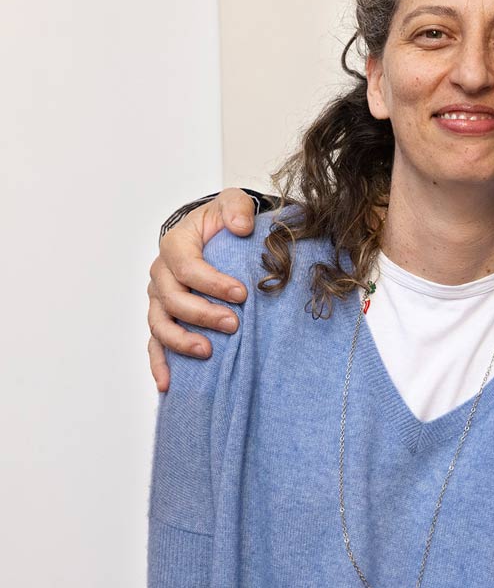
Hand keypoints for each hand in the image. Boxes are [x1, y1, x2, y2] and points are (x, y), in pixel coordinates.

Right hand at [147, 188, 258, 390]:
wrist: (214, 234)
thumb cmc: (222, 220)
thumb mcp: (232, 203)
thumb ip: (236, 209)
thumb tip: (241, 227)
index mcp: (175, 246)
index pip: (188, 268)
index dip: (213, 283)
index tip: (242, 293)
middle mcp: (161, 274)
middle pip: (173, 300)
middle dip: (203, 314)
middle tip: (235, 324)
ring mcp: (160, 299)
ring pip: (160, 325)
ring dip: (181, 341)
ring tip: (208, 352)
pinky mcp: (165, 318)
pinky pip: (155, 344)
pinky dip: (159, 364)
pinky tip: (167, 384)